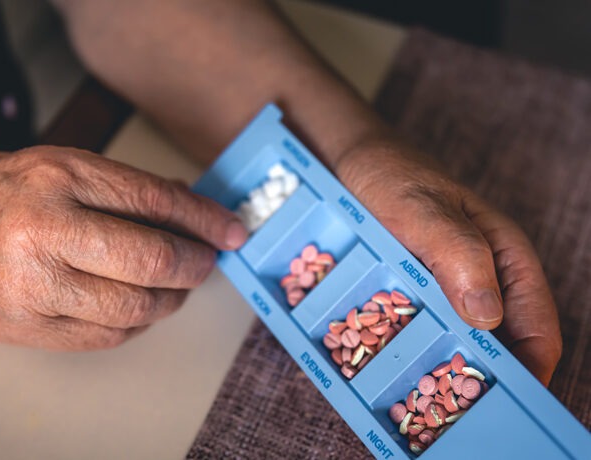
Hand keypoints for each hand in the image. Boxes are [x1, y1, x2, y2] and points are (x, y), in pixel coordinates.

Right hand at [0, 146, 246, 351]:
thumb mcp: (45, 166)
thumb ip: (113, 184)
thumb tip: (182, 202)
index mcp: (55, 178)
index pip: (152, 200)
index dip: (204, 218)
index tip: (230, 230)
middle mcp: (47, 231)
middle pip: (152, 259)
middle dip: (195, 263)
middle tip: (205, 261)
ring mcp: (38, 286)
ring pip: (138, 306)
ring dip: (171, 299)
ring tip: (173, 286)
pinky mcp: (34, 329)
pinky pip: (110, 334)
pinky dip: (138, 322)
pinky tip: (137, 305)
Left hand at [334, 138, 561, 384]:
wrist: (344, 159)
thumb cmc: (389, 176)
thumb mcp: (421, 209)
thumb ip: (458, 253)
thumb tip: (488, 317)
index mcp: (505, 259)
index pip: (537, 330)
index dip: (529, 373)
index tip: (505, 405)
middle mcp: (481, 278)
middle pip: (498, 346)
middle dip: (481, 379)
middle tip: (450, 414)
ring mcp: (444, 287)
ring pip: (457, 343)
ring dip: (443, 370)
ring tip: (419, 402)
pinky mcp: (411, 290)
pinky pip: (419, 329)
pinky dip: (410, 351)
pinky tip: (387, 367)